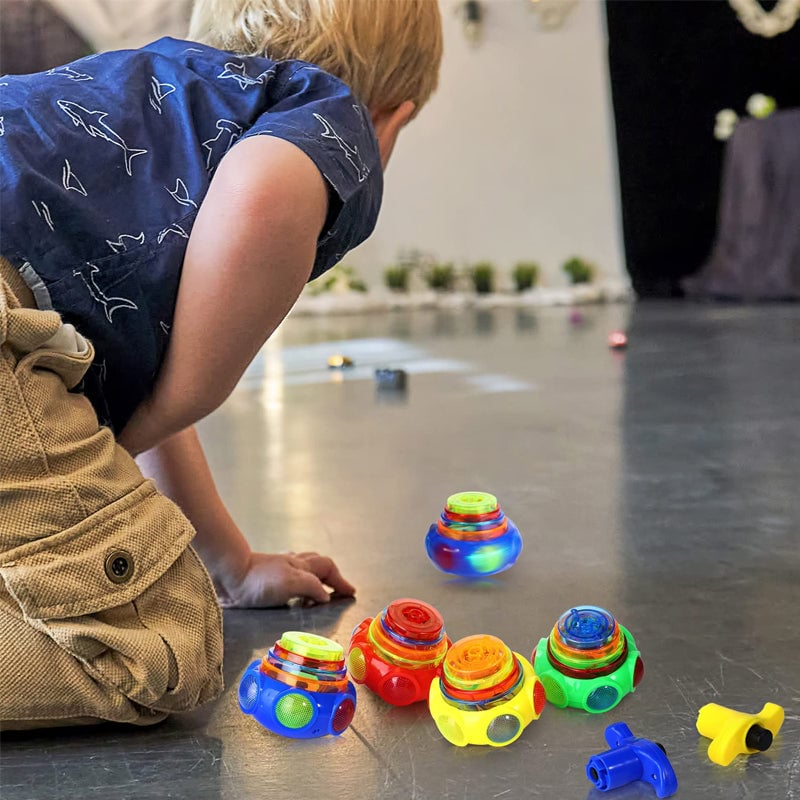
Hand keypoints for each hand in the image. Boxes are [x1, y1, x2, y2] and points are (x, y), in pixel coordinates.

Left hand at [214, 551, 355, 608]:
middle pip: (319, 565)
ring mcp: (279, 570)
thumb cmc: (259, 580)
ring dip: (315, 578)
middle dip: (331, 576)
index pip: (328, 569)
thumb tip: (326, 596)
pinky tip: (293, 592)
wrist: (228, 575)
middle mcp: (292, 565)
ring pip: (304, 569)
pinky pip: (290, 577)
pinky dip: (298, 583)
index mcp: (301, 566)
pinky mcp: (265, 579)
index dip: (341, 581)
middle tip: (338, 591)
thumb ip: (312, 587)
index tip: (350, 593)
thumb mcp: (291, 583)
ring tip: (319, 593)